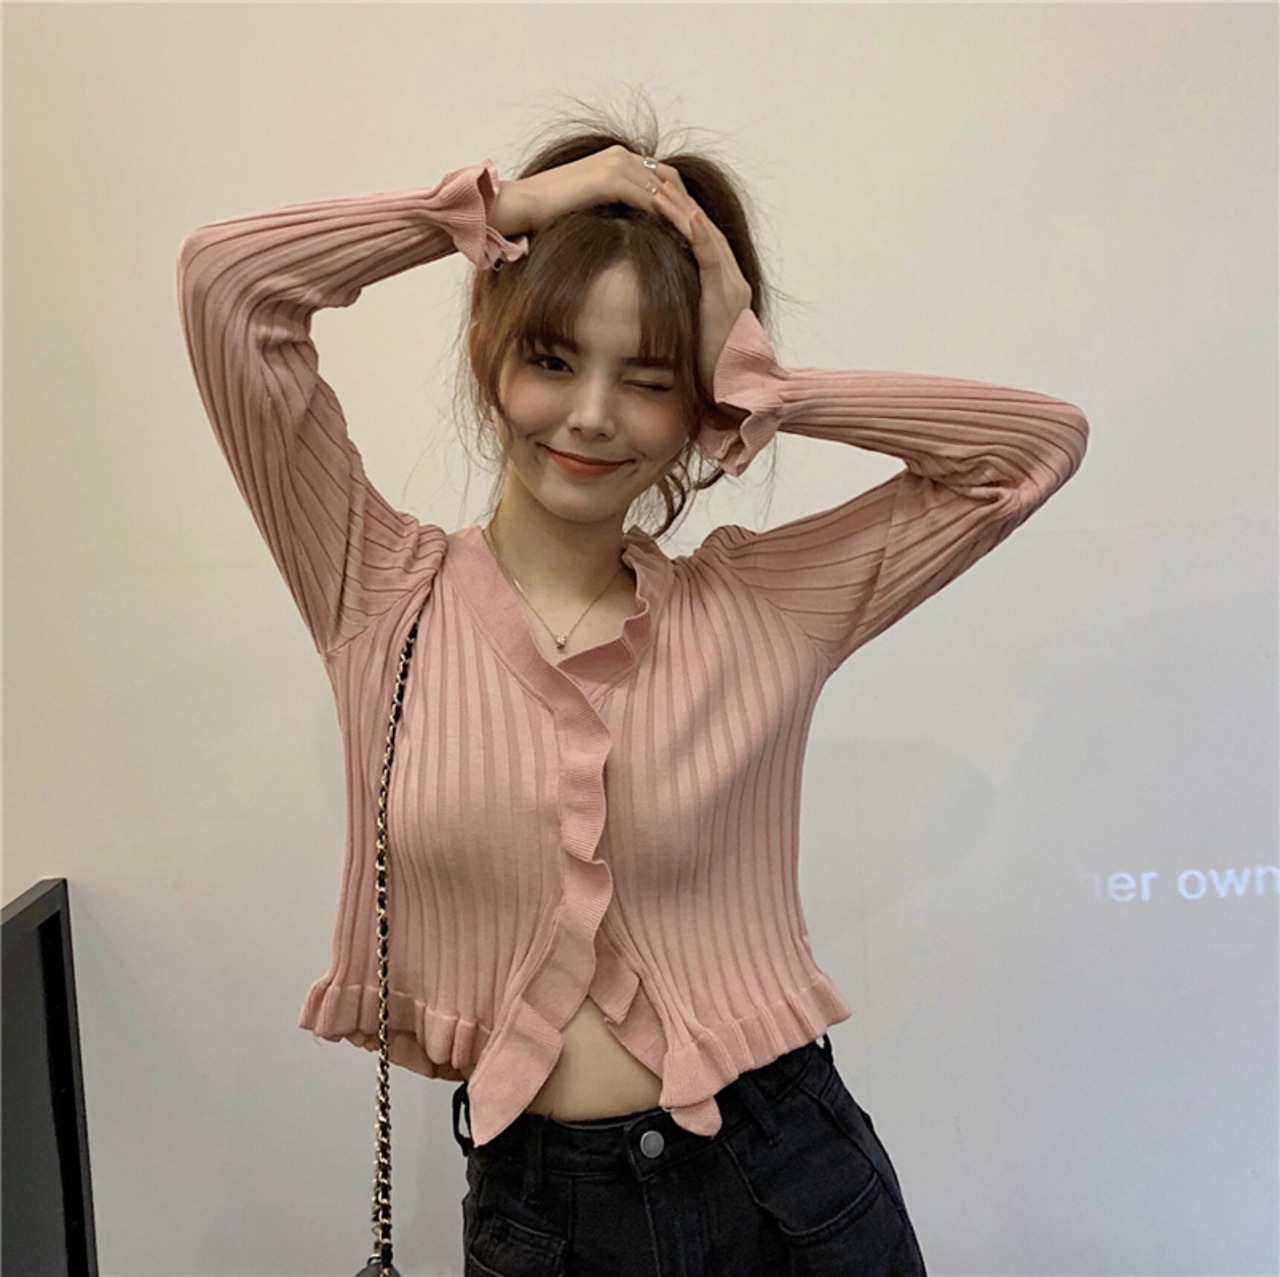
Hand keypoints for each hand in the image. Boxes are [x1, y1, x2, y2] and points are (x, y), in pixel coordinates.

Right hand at [490, 144, 680, 237]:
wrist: (522, 205)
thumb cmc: (549, 212)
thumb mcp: (590, 205)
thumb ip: (614, 206)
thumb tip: (632, 226)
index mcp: (618, 159)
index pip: (661, 176)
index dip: (680, 199)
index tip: (694, 224)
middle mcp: (621, 156)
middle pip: (670, 179)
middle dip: (688, 205)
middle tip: (703, 233)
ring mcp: (616, 165)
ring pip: (663, 190)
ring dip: (681, 214)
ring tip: (697, 240)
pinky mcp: (610, 180)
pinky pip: (649, 200)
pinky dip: (666, 217)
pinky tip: (677, 238)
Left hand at [650, 175, 752, 391]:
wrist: (729, 394)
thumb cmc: (702, 372)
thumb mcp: (682, 332)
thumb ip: (670, 311)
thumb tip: (640, 304)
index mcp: (720, 286)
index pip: (697, 237)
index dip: (676, 210)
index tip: (652, 188)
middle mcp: (730, 280)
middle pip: (702, 226)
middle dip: (678, 197)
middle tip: (652, 168)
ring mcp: (731, 286)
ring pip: (706, 235)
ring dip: (681, 207)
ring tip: (657, 182)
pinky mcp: (726, 296)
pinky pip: (711, 256)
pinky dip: (695, 232)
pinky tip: (680, 212)